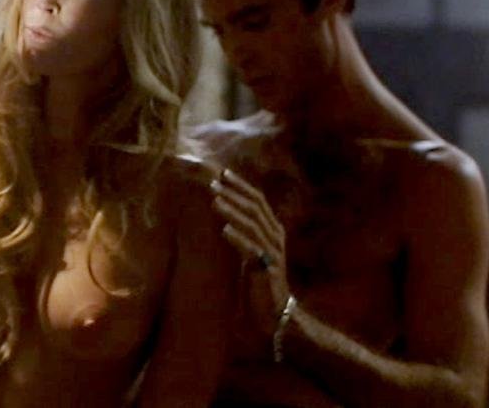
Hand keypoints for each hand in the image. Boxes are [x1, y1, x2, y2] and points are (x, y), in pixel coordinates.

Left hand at [211, 168, 290, 338]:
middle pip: (255, 208)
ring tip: (214, 201)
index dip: (241, 186)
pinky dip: (238, 238)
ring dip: (232, 211)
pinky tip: (224, 229)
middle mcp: (275, 238)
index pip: (258, 200)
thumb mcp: (252, 253)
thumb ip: (245, 234)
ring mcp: (273, 253)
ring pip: (253, 225)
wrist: (276, 314)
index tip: (223, 173)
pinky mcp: (267, 270)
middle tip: (213, 183)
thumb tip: (225, 214)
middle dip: (233, 193)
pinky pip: (252, 250)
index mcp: (273, 231)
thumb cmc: (260, 283)